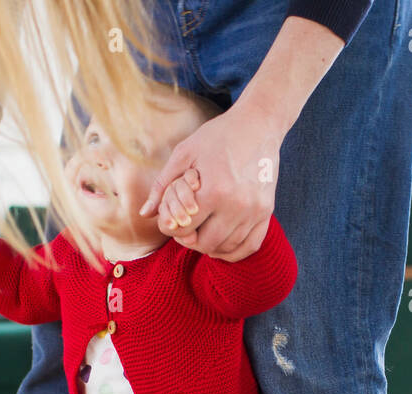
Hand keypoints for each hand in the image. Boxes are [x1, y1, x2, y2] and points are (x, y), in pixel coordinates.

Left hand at [138, 103, 281, 261]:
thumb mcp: (184, 153)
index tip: (170, 221)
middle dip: (190, 241)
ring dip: (210, 247)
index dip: (170, 228)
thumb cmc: (217, 136)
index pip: (184, 228)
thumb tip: (144, 214)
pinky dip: (234, 251)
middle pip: (205, 244)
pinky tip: (222, 244)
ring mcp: (254, 211)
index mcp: (213, 190)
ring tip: (201, 235)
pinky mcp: (266, 212)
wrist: (258, 124)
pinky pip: (250, 245)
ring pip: (227, 248)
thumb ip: (162, 185)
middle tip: (186, 230)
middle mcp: (236, 205)